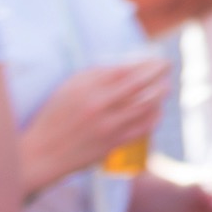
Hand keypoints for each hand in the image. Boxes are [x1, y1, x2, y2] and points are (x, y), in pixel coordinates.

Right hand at [22, 57, 171, 188]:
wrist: (42, 153)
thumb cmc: (55, 117)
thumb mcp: (68, 89)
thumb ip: (94, 75)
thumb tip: (126, 66)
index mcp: (86, 88)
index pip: (125, 70)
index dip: (145, 63)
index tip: (155, 59)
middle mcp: (99, 104)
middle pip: (139, 84)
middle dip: (158, 72)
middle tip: (168, 66)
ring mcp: (108, 125)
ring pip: (145, 106)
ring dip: (160, 94)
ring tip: (166, 87)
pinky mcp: (113, 143)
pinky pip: (142, 127)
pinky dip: (153, 117)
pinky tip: (157, 111)